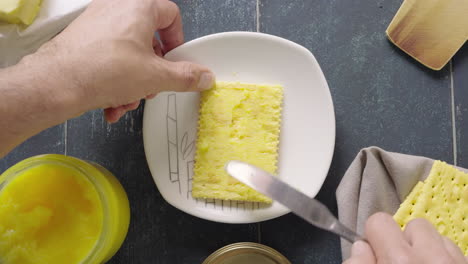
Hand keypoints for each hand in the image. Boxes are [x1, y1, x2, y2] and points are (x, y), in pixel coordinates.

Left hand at [35, 0, 213, 121]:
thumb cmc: (103, 71)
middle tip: (150, 87)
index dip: (178, 41)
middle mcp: (116, 8)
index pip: (170, 15)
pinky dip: (113, 79)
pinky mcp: (82, 38)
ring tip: (126, 101)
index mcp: (138, 8)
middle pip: (148, 39)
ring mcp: (96, 22)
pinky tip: (111, 103)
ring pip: (127, 52)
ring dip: (132, 81)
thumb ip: (185, 76)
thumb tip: (204, 76)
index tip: (175, 61)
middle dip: (152, 70)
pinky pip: (107, 57)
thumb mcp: (155, 77)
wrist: (56, 83)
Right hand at [344, 213, 467, 263]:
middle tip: (397, 263)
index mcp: (399, 260)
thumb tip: (361, 248)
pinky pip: (455, 250)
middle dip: (403, 241)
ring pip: (438, 235)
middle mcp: (431, 256)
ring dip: (427, 248)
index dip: (374, 238)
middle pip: (413, 224)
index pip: (379, 221)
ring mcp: (456, 261)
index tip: (375, 254)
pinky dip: (445, 258)